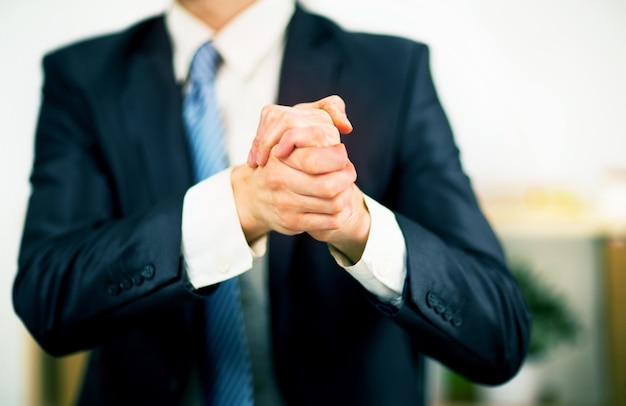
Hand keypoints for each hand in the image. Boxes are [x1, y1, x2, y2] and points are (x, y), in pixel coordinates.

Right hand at [234, 95, 369, 261]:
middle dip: (346, 178)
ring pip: (332, 204)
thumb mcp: (291, 132)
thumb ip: (323, 114)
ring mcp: (284, 203)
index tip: (342, 154)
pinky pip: (328, 221)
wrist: (254, 197)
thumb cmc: (281, 160)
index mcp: (278, 156)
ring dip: (347, 195)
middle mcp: (277, 180)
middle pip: (328, 185)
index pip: (314, 158)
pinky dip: (341, 213)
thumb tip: (346, 126)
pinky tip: (340, 203)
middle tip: (350, 171)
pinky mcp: (291, 222)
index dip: (337, 157)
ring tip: (347, 186)